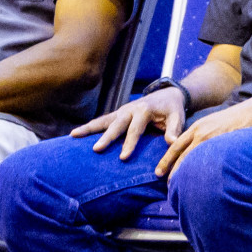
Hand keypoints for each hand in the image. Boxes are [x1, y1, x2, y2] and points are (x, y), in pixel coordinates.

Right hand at [71, 86, 186, 159]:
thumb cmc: (172, 109)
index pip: (135, 129)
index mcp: (144, 110)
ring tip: (73, 135)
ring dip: (88, 128)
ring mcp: (120, 111)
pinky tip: (76, 133)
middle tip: (96, 149)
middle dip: (106, 137)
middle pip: (115, 125)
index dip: (129, 143)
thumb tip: (171, 143)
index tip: (123, 157)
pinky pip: (101, 121)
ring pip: (102, 120)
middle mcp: (129, 109)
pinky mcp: (116, 114)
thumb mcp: (177, 117)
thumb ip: (174, 130)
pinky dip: (89, 126)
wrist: (166, 94)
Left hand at [157, 97, 251, 176]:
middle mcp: (201, 133)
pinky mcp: (223, 144)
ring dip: (185, 173)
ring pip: (193, 158)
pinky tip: (200, 181)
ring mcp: (212, 139)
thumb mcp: (210, 123)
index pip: (176, 146)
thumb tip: (193, 151)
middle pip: (181, 154)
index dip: (166, 160)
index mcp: (196, 128)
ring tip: (179, 186)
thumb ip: (200, 135)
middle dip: (171, 169)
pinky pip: (210, 160)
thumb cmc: (231, 119)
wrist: (250, 112)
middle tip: (165, 183)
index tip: (158, 172)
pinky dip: (203, 171)